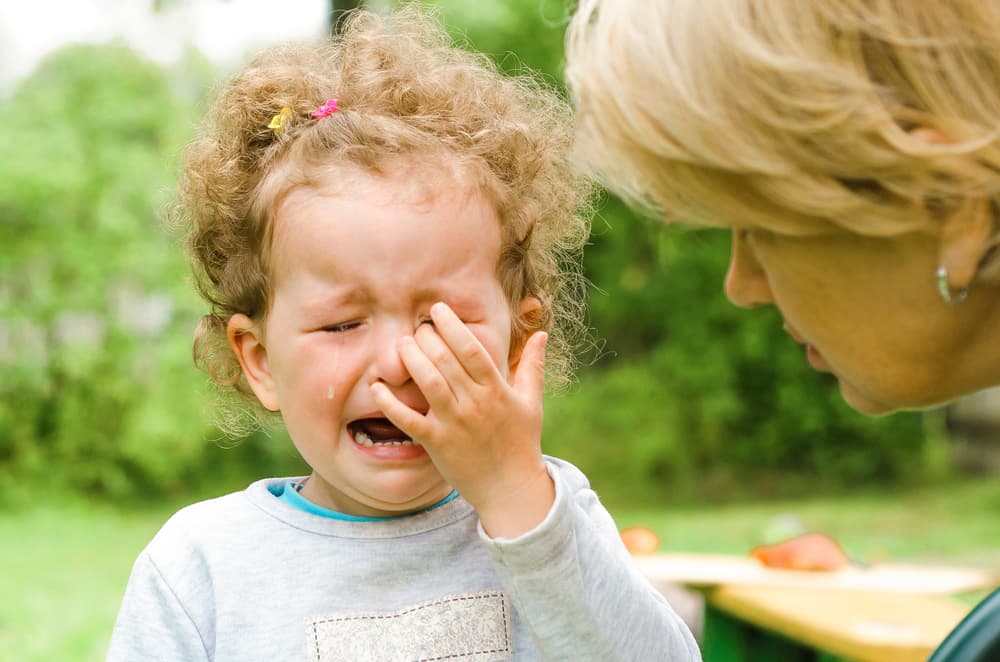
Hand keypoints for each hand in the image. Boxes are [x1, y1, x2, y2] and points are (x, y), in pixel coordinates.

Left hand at [371, 302, 553, 537]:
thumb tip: (541, 334)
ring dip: (411, 358)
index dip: (452, 326)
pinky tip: (377, 386)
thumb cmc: (521, 443)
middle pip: (446, 360)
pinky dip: (390, 402)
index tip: (438, 309)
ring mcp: (454, 424)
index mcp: (497, 391)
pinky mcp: (436, 443)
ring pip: (428, 382)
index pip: (472, 350)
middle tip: (417, 327)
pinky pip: (408, 419)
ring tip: (401, 343)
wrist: (510, 489)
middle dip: (427, 337)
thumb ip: (532, 366)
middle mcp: (475, 404)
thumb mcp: (531, 402)